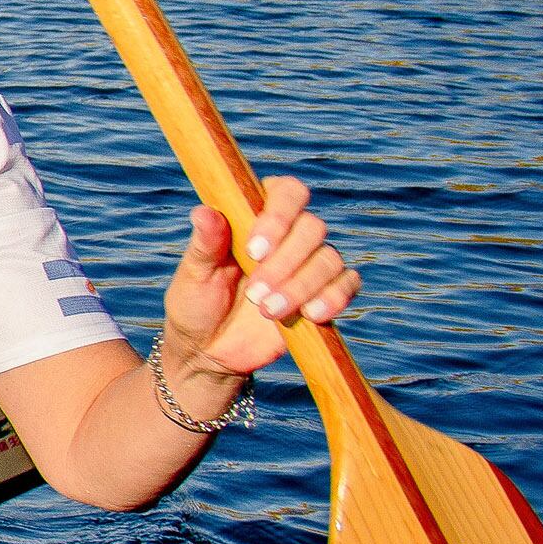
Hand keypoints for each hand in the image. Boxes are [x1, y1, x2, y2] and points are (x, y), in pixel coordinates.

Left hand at [160, 176, 359, 385]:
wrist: (209, 351)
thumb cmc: (195, 303)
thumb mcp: (194, 275)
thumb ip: (205, 244)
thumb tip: (203, 212)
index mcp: (255, 216)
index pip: (286, 192)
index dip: (279, 216)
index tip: (254, 250)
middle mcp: (288, 235)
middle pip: (313, 227)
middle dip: (286, 263)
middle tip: (255, 294)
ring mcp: (309, 264)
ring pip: (329, 258)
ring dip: (302, 286)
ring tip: (268, 311)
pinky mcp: (324, 293)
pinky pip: (348, 284)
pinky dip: (334, 298)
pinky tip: (310, 315)